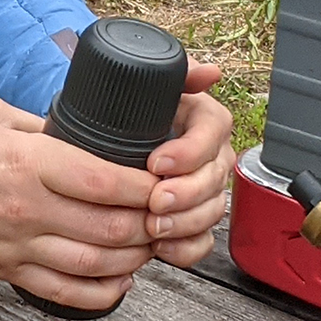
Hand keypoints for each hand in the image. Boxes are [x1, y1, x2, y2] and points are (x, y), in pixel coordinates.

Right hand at [0, 96, 158, 313]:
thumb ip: (44, 125)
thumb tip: (84, 134)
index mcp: (25, 162)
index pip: (105, 180)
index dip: (145, 186)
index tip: (162, 180)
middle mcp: (26, 209)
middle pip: (112, 228)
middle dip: (150, 224)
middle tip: (163, 214)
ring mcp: (16, 246)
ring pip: (97, 265)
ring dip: (134, 258)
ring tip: (146, 243)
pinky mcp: (5, 271)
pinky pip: (66, 294)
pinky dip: (102, 294)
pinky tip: (119, 281)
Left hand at [142, 62, 233, 267]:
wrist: (106, 143)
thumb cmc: (129, 115)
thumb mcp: (146, 90)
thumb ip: (176, 74)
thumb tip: (208, 72)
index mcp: (204, 119)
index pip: (214, 132)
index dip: (190, 151)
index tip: (157, 162)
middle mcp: (211, 154)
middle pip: (215, 177)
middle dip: (186, 194)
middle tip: (155, 201)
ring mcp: (205, 189)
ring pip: (212, 210)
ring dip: (185, 222)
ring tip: (155, 227)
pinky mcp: (194, 219)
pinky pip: (204, 239)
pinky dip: (186, 247)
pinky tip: (163, 247)